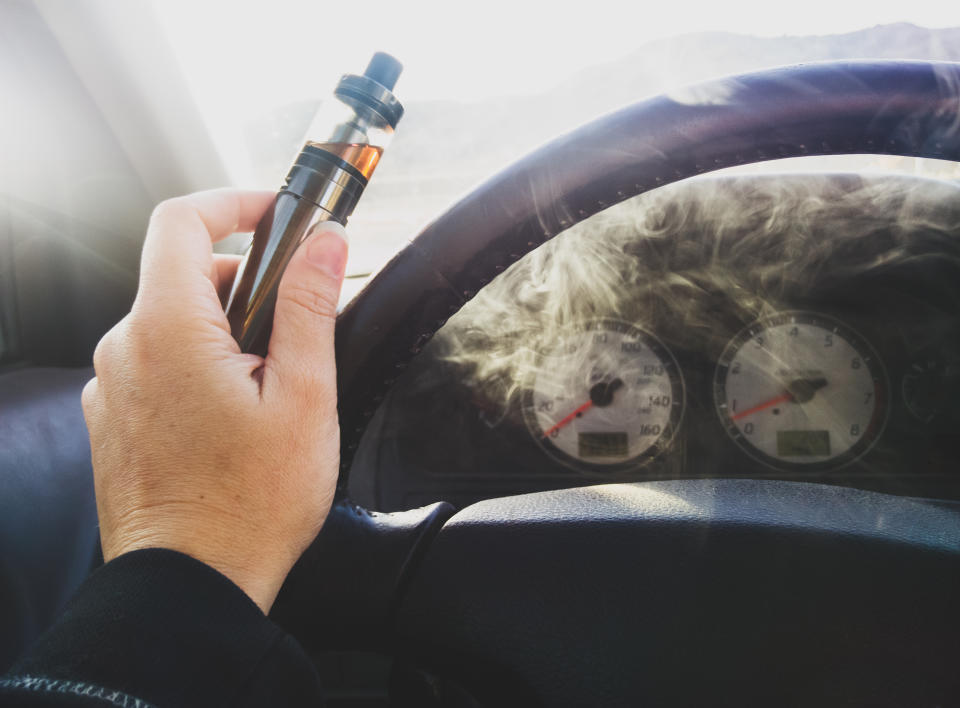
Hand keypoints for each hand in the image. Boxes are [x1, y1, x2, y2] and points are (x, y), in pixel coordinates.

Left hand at [81, 189, 347, 612]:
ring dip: (223, 332)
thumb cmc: (249, 504)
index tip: (274, 213)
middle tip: (294, 332)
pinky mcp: (113, 419)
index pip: (182, 221)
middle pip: (184, 274)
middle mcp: (126, 349)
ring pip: (173, 323)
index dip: (232, 202)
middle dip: (244, 284)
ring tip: (268, 391)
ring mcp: (113, 387)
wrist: (190, 586)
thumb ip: (309, 307)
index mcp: (169, 331)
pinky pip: (156, 364)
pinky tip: (232, 418)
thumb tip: (325, 243)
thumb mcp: (303, 397)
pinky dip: (196, 366)